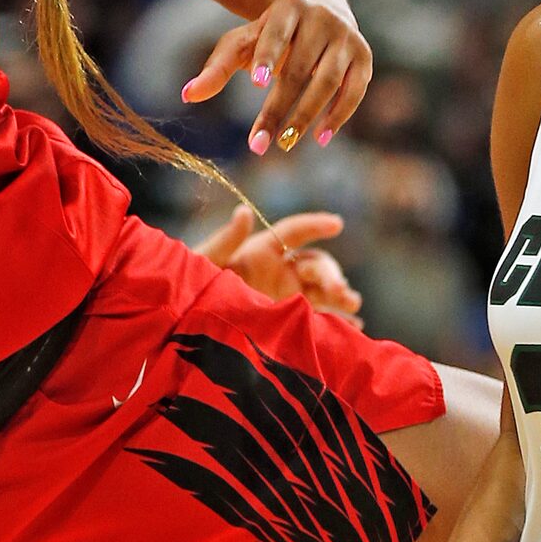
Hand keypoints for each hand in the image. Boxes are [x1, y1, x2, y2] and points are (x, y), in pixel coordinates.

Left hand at [182, 0, 370, 156]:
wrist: (319, 5)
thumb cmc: (272, 32)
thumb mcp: (243, 42)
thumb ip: (217, 67)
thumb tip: (187, 95)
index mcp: (289, 7)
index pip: (277, 34)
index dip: (268, 56)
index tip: (256, 83)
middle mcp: (322, 18)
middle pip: (299, 68)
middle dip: (278, 107)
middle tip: (259, 143)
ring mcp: (347, 37)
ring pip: (328, 81)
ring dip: (307, 115)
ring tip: (284, 143)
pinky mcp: (364, 56)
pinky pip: (354, 90)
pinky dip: (339, 115)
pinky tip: (320, 137)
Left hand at [196, 207, 360, 315]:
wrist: (186, 322)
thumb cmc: (191, 285)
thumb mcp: (206, 262)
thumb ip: (225, 240)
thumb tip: (244, 210)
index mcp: (261, 251)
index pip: (293, 232)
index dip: (314, 225)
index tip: (336, 224)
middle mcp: (279, 271)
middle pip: (316, 265)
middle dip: (332, 273)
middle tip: (339, 290)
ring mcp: (287, 297)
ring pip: (324, 291)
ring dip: (342, 294)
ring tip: (353, 306)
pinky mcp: (289, 322)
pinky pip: (320, 319)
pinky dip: (338, 322)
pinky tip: (354, 331)